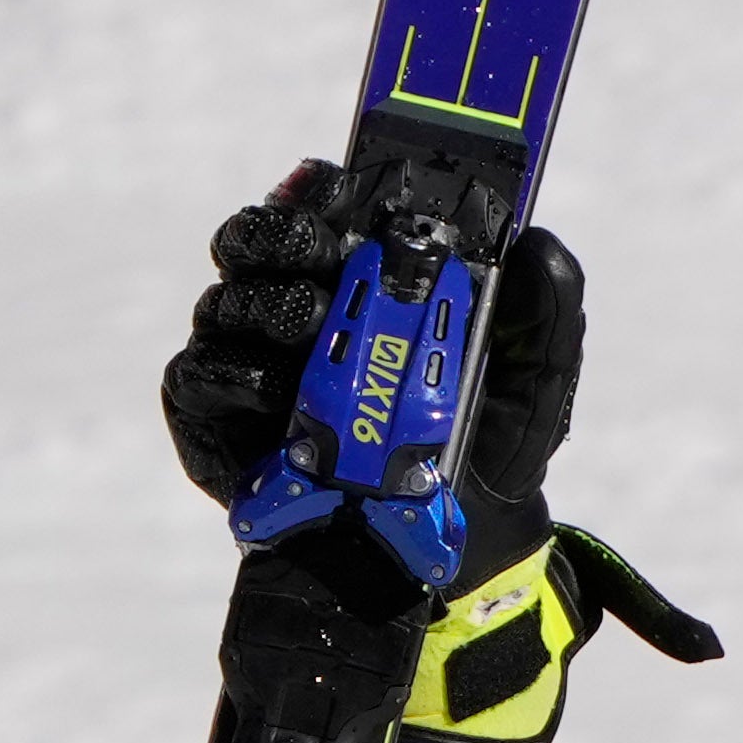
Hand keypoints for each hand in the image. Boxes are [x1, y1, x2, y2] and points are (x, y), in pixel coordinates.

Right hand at [161, 166, 705, 742]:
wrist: (448, 551)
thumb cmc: (479, 447)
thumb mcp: (532, 383)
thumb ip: (543, 312)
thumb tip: (536, 242)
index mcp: (359, 279)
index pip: (319, 205)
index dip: (325, 191)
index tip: (352, 195)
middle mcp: (291, 308)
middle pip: (254, 241)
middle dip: (287, 234)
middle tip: (331, 251)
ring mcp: (245, 362)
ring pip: (224, 302)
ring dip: (270, 305)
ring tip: (314, 326)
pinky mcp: (212, 422)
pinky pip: (199, 379)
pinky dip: (234, 376)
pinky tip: (274, 388)